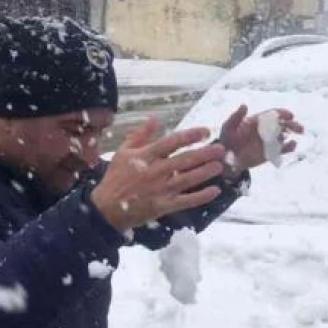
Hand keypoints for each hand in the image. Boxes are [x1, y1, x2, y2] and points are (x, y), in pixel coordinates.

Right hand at [92, 117, 225, 231]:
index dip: (190, 136)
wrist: (107, 208)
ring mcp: (160, 190)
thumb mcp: (123, 152)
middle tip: (221, 149)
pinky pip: (185, 201)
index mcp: (145, 156)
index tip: (205, 131)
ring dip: (205, 172)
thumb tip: (155, 118)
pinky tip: (215, 190)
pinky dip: (201, 196)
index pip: (172, 142)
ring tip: (220, 166)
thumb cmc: (115, 178)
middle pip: (184, 160)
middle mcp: (155, 171)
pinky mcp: (163, 206)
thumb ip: (140, 135)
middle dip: (205, 153)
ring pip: (187, 179)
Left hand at [219, 106, 303, 173]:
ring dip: (293, 133)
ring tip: (299, 134)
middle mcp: (266, 129)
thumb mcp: (228, 127)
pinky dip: (289, 147)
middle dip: (292, 124)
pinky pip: (282, 149)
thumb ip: (236, 117)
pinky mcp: (270, 152)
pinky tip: (292, 145)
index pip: (273, 114)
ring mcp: (269, 141)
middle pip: (282, 123)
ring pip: (284, 134)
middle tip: (299, 128)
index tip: (290, 115)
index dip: (282, 113)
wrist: (227, 158)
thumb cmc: (227, 139)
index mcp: (258, 120)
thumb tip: (245, 105)